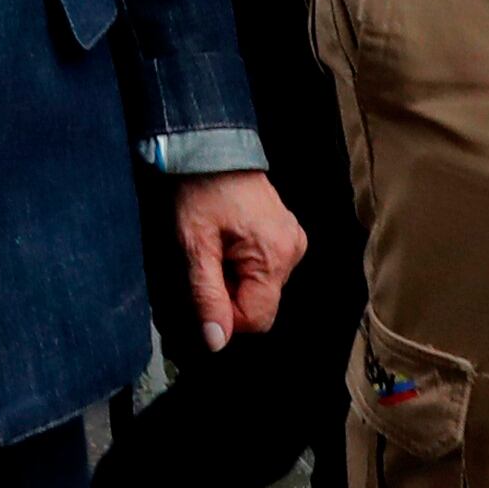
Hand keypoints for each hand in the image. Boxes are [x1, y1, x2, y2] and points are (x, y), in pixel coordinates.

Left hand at [172, 169, 305, 351]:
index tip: (201, 291)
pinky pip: (266, 268)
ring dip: (235, 280)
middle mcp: (293, 251)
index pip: (256, 319)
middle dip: (228, 296)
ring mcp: (293, 241)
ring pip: (262, 287)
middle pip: (260, 304)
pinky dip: (244, 266)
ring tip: (214, 248)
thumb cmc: (200, 190)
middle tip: (204, 265)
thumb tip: (216, 341)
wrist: (210, 146)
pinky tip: (227, 242)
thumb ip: (207, 294)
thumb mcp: (195, 245)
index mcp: (275, 256)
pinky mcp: (286, 234)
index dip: (224, 316)